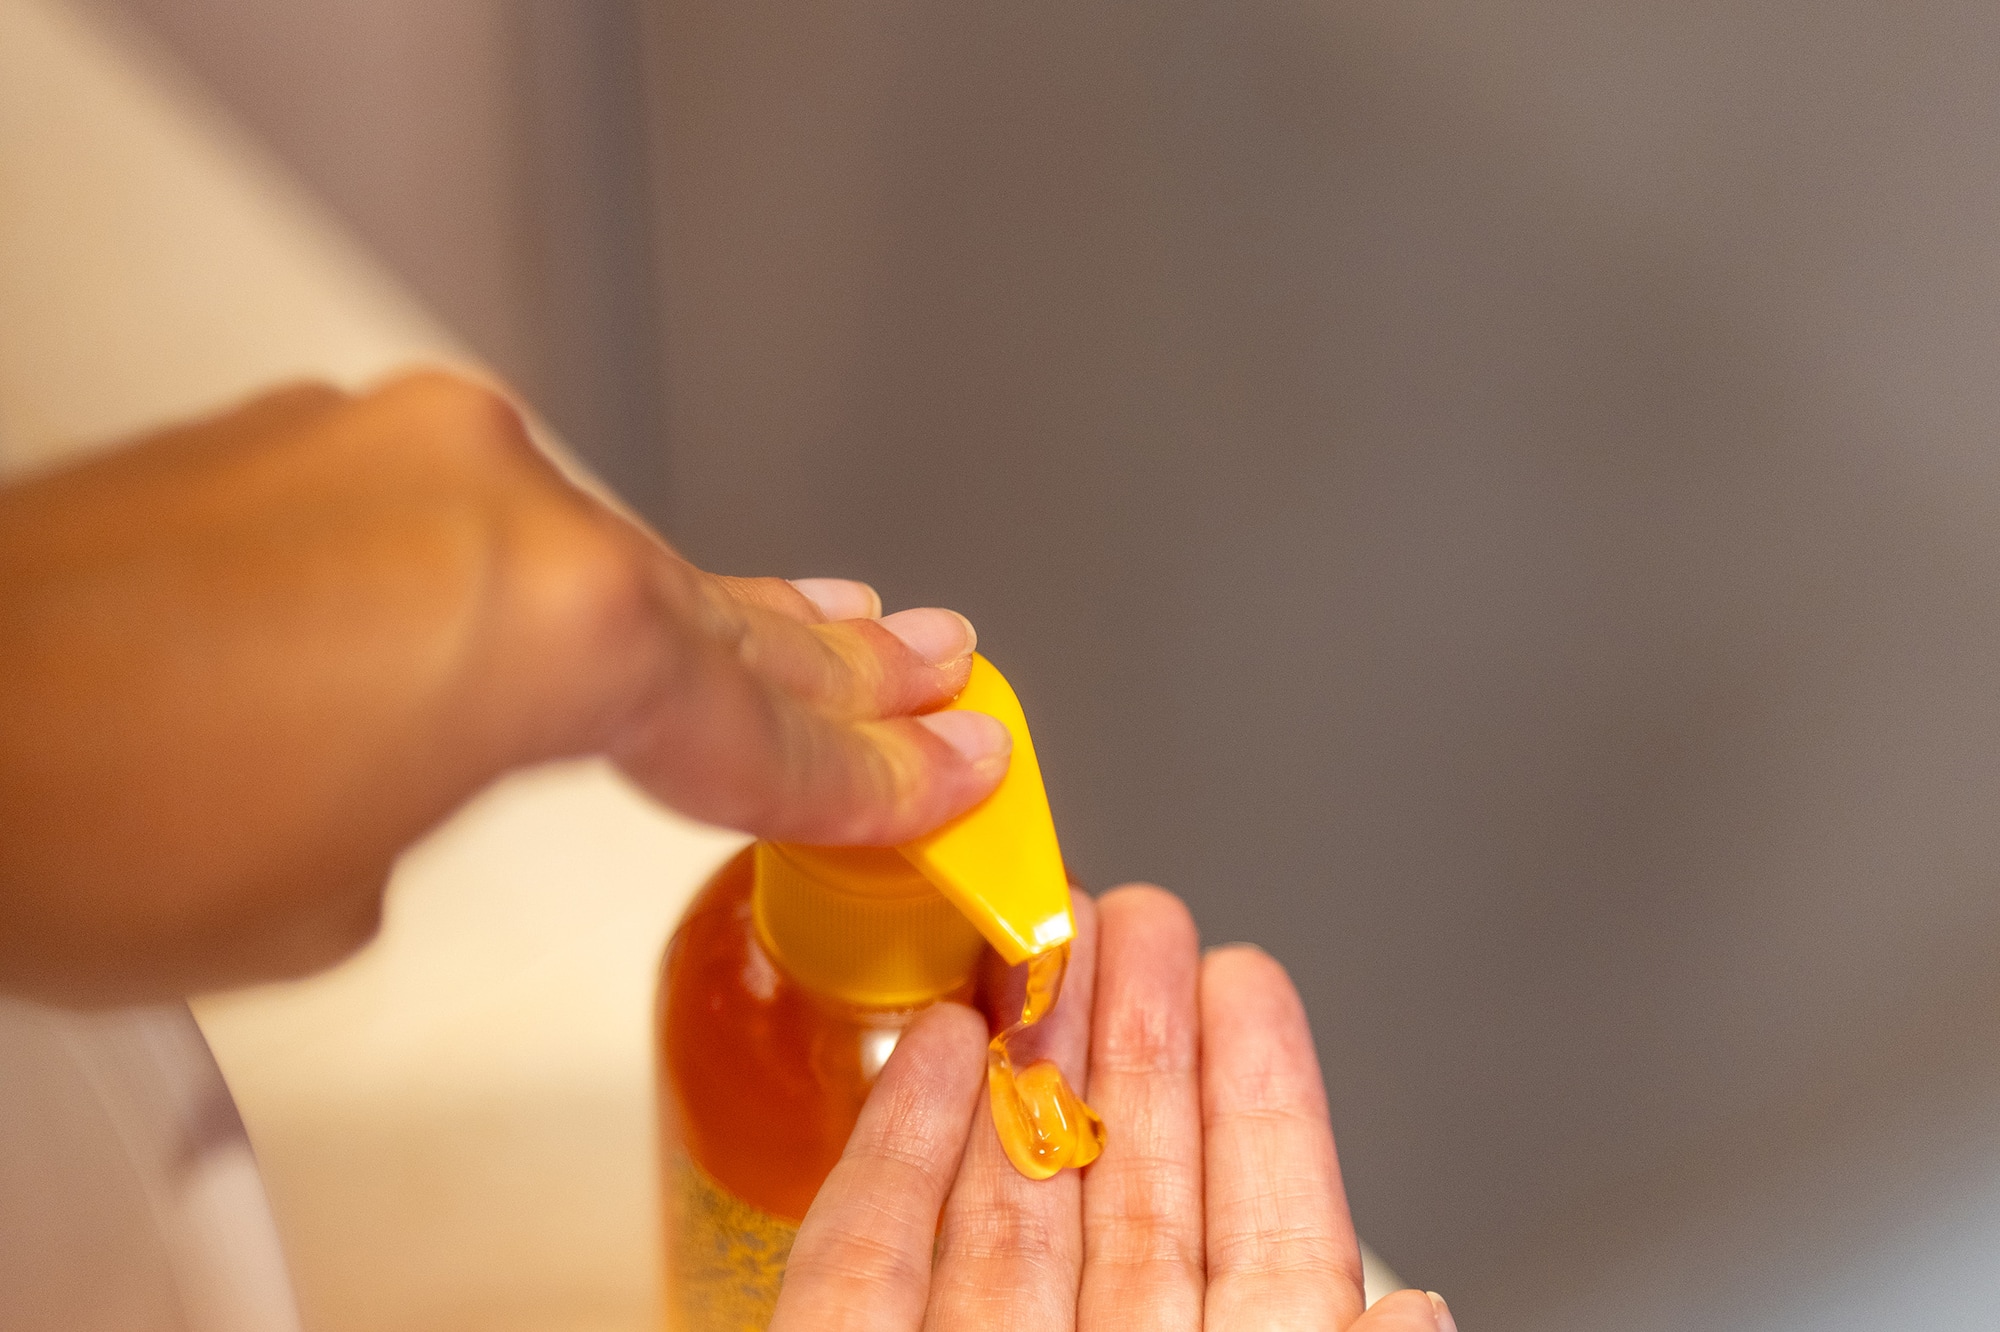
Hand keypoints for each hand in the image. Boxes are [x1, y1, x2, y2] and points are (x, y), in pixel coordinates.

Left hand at [0, 371, 1007, 1002]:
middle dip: (840, 661)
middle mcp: (499, 500)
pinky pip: (498, 519)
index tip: (956, 768)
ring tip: (839, 622)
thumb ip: (452, 808)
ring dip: (717, 604)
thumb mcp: (333, 899)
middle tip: (941, 673)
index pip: (759, 725)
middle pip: (717, 611)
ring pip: (611, 551)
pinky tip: (610, 589)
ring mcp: (406, 452)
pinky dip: (565, 573)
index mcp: (553, 623)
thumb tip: (435, 772)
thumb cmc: (74, 822)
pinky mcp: (318, 443)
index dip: (873, 772)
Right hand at [772, 885, 1456, 1330]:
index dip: (1255, 1105)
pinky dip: (889, 1150)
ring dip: (1016, 1061)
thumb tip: (1417, 1308)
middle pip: (1118, 1200)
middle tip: (1133, 916)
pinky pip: (858, 1269)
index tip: (1244, 979)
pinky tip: (931, 1049)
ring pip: (993, 1211)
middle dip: (1127, 1041)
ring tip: (1042, 940)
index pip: (1255, 1247)